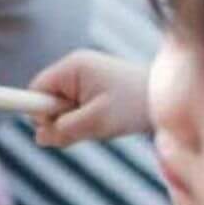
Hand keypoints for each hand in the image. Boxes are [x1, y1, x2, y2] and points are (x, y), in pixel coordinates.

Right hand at [28, 49, 151, 148]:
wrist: (168, 96)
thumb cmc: (133, 106)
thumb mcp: (95, 122)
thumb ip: (63, 130)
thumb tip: (39, 137)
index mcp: (72, 68)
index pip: (35, 90)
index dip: (39, 113)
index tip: (52, 129)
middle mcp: (75, 68)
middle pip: (46, 101)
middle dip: (61, 120)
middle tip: (87, 128)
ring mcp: (84, 77)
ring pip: (61, 108)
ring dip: (75, 123)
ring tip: (101, 123)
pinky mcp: (92, 88)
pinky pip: (75, 110)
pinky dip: (85, 121)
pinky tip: (104, 121)